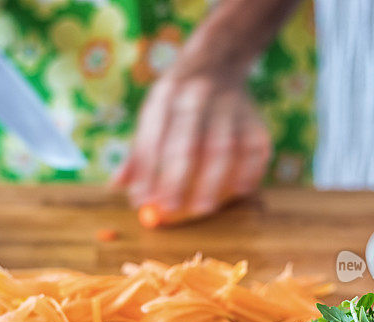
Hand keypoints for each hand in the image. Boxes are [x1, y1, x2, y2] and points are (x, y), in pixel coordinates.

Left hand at [112, 69, 271, 216]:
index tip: (144, 200)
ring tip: (203, 208)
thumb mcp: (152, 113)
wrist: (217, 61)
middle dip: (178, 180)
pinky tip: (238, 191)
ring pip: (223, 148)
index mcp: (166, 96)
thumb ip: (137, 151)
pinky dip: (249, 171)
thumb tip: (118, 185)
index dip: (149, 172)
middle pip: (188, 143)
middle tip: (172, 208)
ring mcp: (230, 106)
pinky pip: (255, 148)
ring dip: (213, 182)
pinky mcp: (254, 118)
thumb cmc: (177, 101)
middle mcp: (198, 97)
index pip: (155, 138)